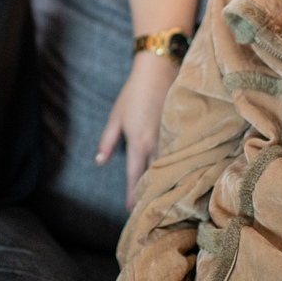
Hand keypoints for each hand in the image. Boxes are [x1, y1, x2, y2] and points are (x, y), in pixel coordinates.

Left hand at [96, 51, 180, 208]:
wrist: (158, 71)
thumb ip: (107, 141)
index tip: (131, 210)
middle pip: (154, 176)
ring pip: (169, 167)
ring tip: (161, 197)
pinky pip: (179, 154)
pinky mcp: (181, 130)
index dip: (133, 194)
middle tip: (147, 209)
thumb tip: (99, 162)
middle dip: (150, 193)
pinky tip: (177, 174)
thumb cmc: (133, 93)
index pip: (135, 176)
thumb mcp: (115, 117)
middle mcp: (156, 144)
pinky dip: (176, 166)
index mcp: (138, 142)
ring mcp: (171, 137)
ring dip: (164, 181)